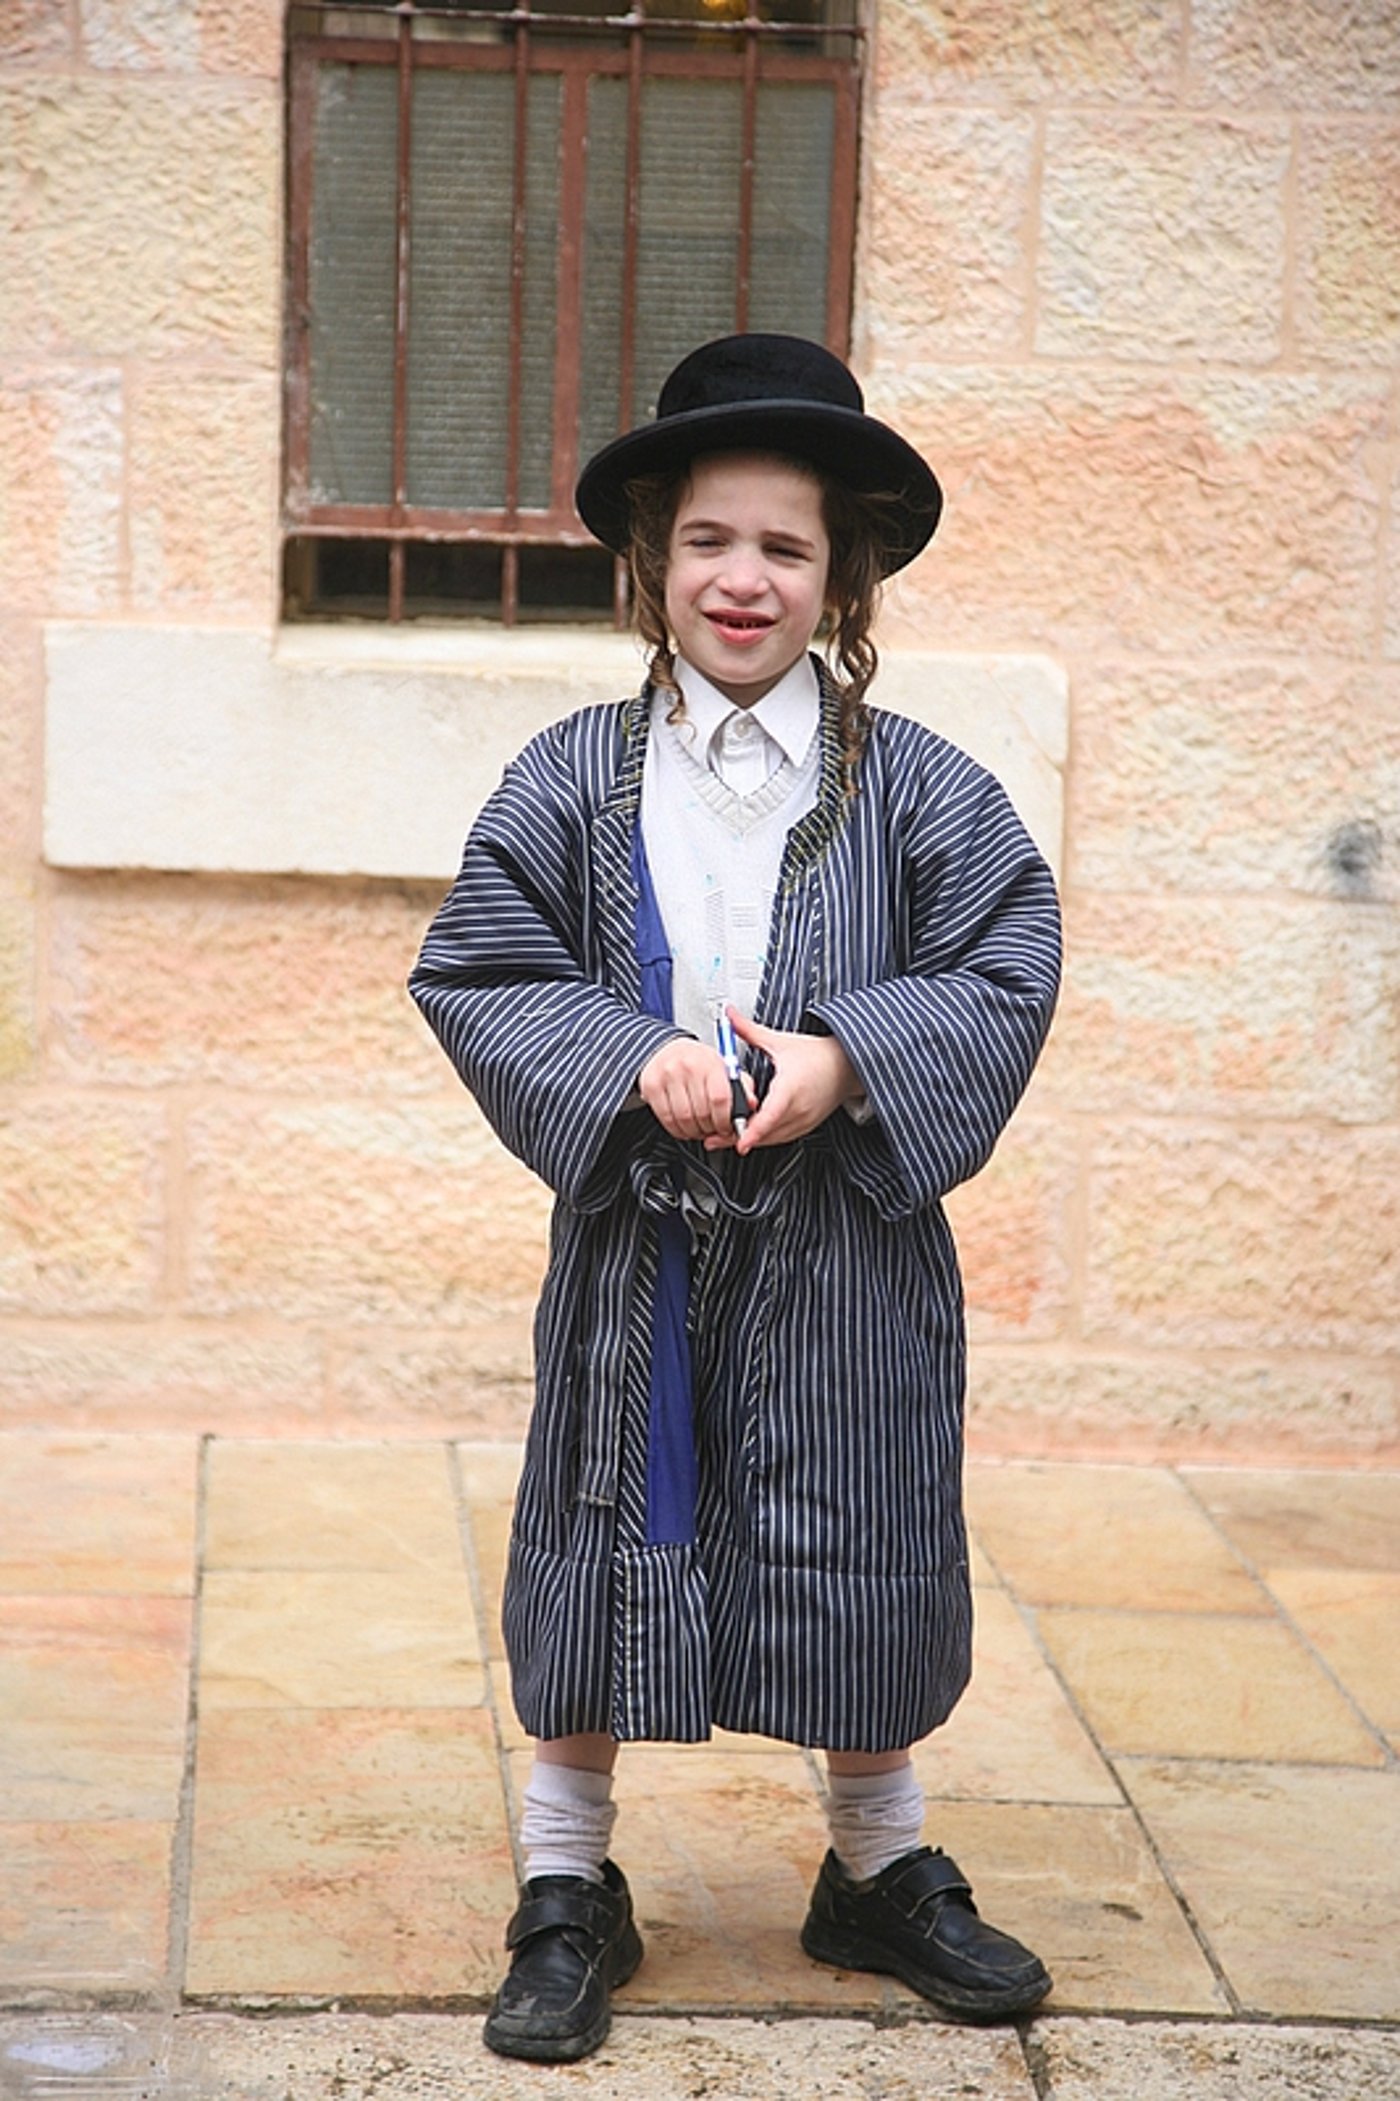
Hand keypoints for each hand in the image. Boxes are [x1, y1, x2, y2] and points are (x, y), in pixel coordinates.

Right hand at [638, 1037, 755, 1147]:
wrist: (666, 1049)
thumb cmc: (699, 1062)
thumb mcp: (724, 1067)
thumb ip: (741, 1086)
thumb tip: (751, 1104)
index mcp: (710, 1062)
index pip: (720, 1098)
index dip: (725, 1120)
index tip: (727, 1128)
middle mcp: (687, 1067)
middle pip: (701, 1112)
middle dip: (711, 1128)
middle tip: (714, 1131)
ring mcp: (666, 1076)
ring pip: (684, 1119)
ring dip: (694, 1132)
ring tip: (700, 1130)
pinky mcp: (651, 1086)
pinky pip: (666, 1118)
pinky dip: (677, 1130)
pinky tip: (684, 1128)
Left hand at [727, 1007, 859, 1151]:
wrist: (846, 1066)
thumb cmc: (817, 1055)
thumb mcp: (780, 1041)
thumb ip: (749, 1030)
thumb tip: (729, 1014)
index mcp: (791, 1087)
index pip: (771, 1115)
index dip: (754, 1131)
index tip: (739, 1142)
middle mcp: (799, 1109)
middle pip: (766, 1132)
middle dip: (738, 1136)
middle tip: (712, 1138)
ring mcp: (803, 1121)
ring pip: (771, 1139)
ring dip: (749, 1139)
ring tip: (723, 1138)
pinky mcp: (805, 1127)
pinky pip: (780, 1138)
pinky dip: (763, 1138)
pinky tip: (747, 1134)